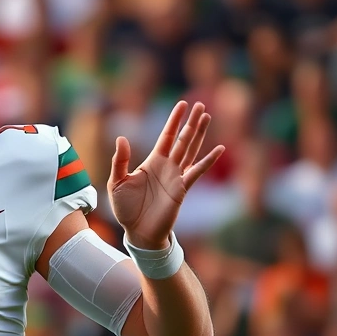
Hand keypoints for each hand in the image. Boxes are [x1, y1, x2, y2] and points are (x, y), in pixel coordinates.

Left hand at [108, 101, 224, 249]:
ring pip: (190, 150)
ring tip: (207, 117)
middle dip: (191, 122)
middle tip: (201, 104)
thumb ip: (119, 161)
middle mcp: (167, 166)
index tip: (182, 104)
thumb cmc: (126, 208)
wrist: (137, 231)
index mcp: (152, 162)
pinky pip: (197, 171)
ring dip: (199, 134)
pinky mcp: (182, 189)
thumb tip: (121, 138)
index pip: (166, 136)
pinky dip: (208, 161)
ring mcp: (177, 177)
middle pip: (182, 139)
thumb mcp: (117, 182)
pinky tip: (219, 149)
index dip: (174, 121)